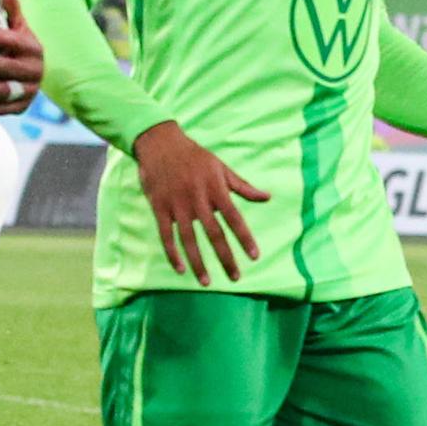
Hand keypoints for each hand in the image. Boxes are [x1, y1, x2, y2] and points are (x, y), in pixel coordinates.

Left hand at [0, 0, 43, 114]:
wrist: (34, 72)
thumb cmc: (18, 45)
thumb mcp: (19, 28)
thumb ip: (13, 12)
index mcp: (33, 48)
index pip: (17, 41)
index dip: (0, 37)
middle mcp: (35, 70)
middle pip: (12, 69)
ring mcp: (30, 90)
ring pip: (8, 91)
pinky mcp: (23, 106)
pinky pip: (5, 110)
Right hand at [132, 120, 266, 283]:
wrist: (160, 143)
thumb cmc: (195, 156)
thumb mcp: (221, 167)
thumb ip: (243, 186)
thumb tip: (267, 197)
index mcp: (216, 189)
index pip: (234, 218)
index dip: (245, 238)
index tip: (254, 256)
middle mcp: (198, 199)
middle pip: (214, 233)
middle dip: (225, 257)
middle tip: (235, 278)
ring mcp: (177, 204)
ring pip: (188, 239)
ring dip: (198, 262)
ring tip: (206, 282)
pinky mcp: (159, 207)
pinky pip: (166, 235)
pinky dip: (172, 253)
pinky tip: (180, 269)